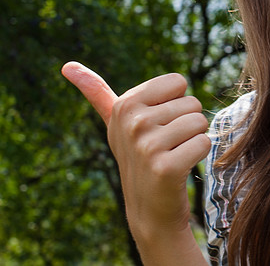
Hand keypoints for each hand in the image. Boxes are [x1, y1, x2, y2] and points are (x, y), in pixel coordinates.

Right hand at [61, 62, 210, 242]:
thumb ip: (96, 92)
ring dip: (193, 138)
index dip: (175, 102)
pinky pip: (203, 143)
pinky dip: (198, 154)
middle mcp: (132, 123)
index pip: (178, 81)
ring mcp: (147, 146)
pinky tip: (180, 168)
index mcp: (124, 105)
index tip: (157, 122)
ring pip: (200, 122)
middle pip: (192, 102)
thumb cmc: (138, 154)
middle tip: (166, 144)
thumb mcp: (115, 121)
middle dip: (185, 123)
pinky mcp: (165, 167)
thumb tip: (66, 65)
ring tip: (173, 154)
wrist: (149, 206)